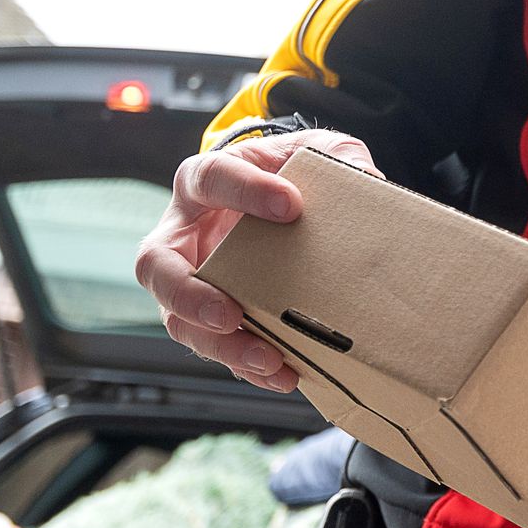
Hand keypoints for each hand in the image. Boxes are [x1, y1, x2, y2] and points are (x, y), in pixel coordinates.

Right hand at [135, 128, 382, 391]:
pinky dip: (247, 366)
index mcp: (203, 182)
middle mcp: (182, 234)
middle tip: (231, 314)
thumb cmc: (287, 176)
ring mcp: (190, 282)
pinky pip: (217, 348)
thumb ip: (338, 159)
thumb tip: (370, 186)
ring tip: (267, 358)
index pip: (210, 178)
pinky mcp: (211, 317)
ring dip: (221, 345)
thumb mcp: (315, 154)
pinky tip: (283, 374)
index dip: (244, 191)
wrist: (281, 206)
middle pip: (157, 266)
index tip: (292, 206)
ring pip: (179, 320)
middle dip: (189, 295)